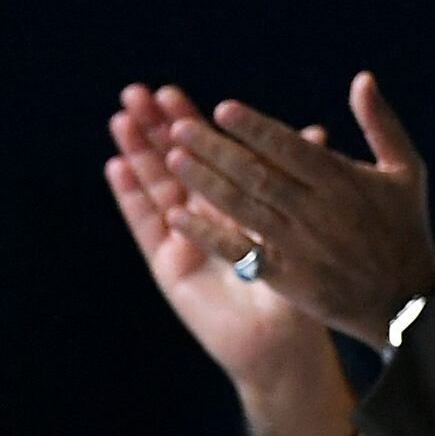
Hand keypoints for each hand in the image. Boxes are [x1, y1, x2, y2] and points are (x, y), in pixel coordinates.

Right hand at [107, 83, 340, 388]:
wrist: (285, 344)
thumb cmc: (305, 287)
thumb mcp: (307, 229)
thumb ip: (307, 181)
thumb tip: (317, 132)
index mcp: (241, 203)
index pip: (210, 155)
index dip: (191, 124)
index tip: (173, 92)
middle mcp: (208, 217)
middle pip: (176, 164)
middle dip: (157, 129)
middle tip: (138, 92)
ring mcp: (184, 239)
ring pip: (156, 186)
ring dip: (137, 153)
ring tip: (121, 118)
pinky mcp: (168, 264)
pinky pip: (146, 224)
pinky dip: (131, 196)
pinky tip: (116, 167)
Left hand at [161, 71, 434, 349]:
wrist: (407, 301)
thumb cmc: (405, 227)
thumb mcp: (407, 171)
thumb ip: (381, 124)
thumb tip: (362, 78)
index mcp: (345, 183)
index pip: (291, 148)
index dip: (255, 128)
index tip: (222, 109)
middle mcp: (319, 212)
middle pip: (258, 174)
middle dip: (216, 150)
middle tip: (179, 127)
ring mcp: (300, 246)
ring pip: (243, 208)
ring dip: (204, 183)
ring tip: (172, 159)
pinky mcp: (286, 277)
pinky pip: (239, 251)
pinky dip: (207, 234)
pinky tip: (176, 216)